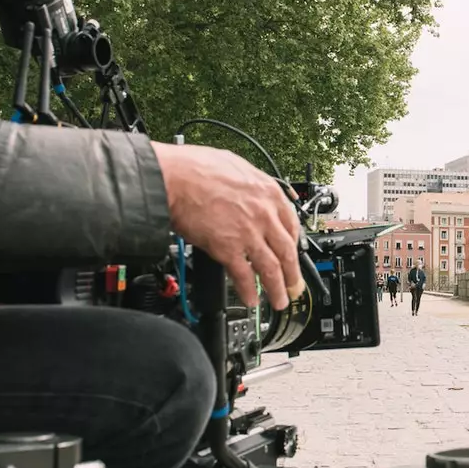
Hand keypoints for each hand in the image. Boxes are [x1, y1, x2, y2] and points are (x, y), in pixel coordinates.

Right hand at [152, 143, 302, 309]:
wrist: (173, 177)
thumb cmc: (195, 168)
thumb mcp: (235, 166)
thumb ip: (249, 185)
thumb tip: (249, 191)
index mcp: (268, 193)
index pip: (291, 225)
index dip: (294, 244)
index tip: (293, 253)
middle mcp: (264, 214)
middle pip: (287, 251)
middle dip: (293, 274)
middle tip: (295, 286)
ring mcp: (248, 233)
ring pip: (271, 268)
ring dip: (277, 289)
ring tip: (280, 301)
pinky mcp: (228, 248)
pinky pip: (243, 276)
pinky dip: (248, 291)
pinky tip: (251, 299)